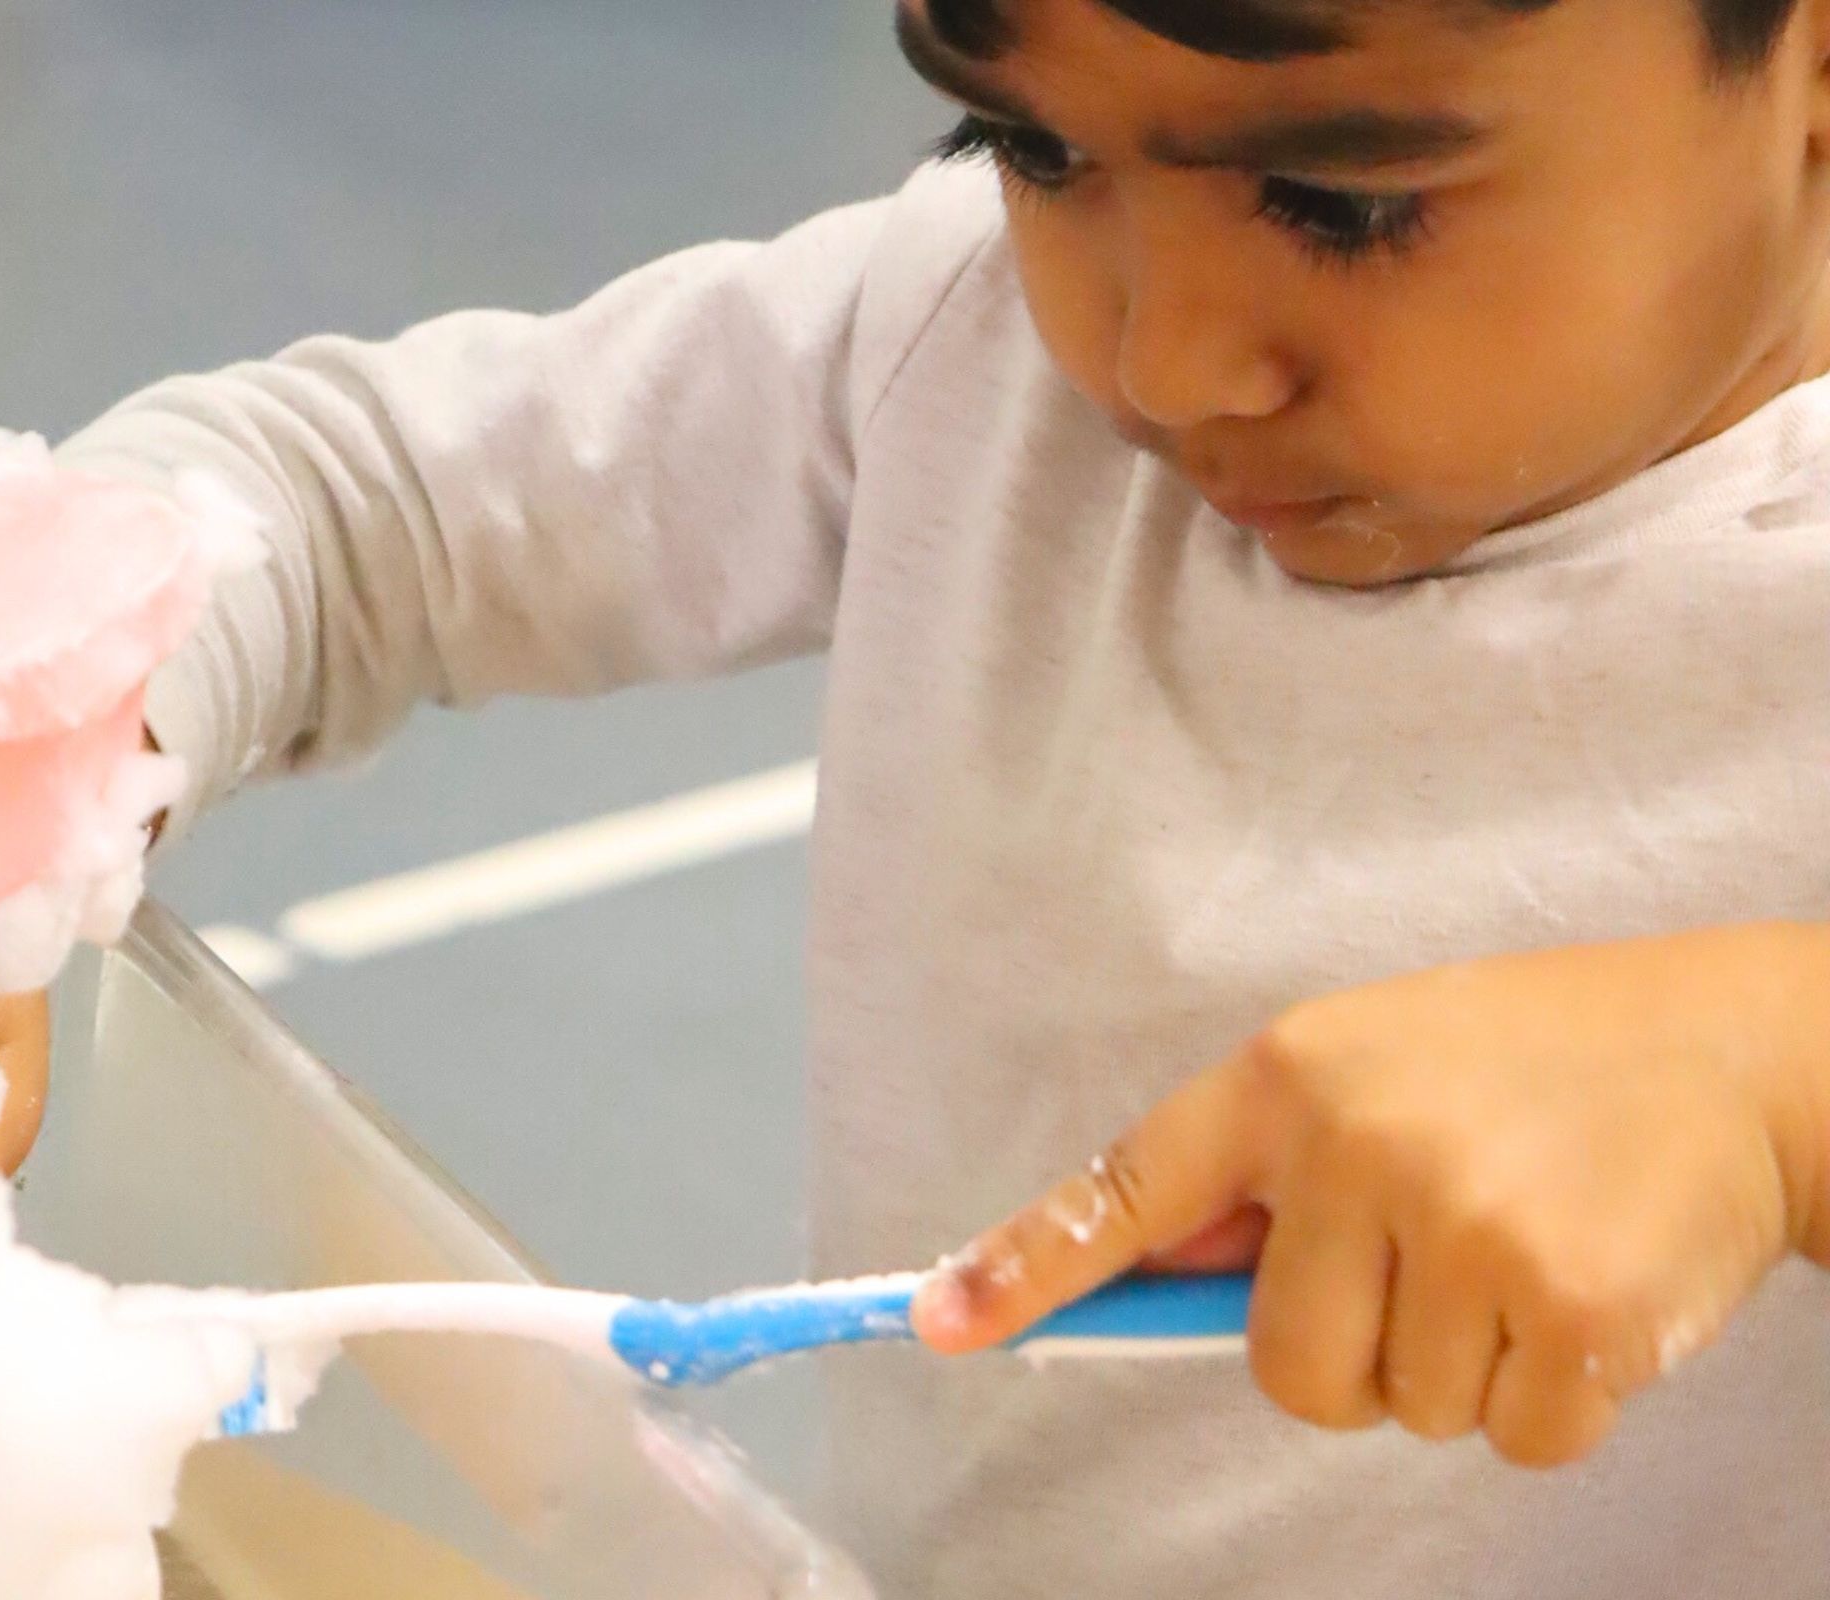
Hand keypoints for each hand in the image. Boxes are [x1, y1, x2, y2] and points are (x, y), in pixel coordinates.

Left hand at [913, 925, 1829, 1466]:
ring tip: (1526, 1247)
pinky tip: (1588, 1292)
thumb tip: (1152, 1278)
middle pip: (1283, 1367)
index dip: (1029, 1267)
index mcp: (1287, 1077)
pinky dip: (1551, 1400)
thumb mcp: (1367, 1065)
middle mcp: (1357, 1144)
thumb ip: (1260, 1171)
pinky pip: (1507, 1438)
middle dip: (1352, 1353)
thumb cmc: (1527, 1064)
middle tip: (1436, 1262)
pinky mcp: (1567, 1310)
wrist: (1734, 1052)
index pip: (1127, 1189)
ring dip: (1460, 1367)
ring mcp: (1462, 1225)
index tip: (940, 1323)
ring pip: (1397, 1408)